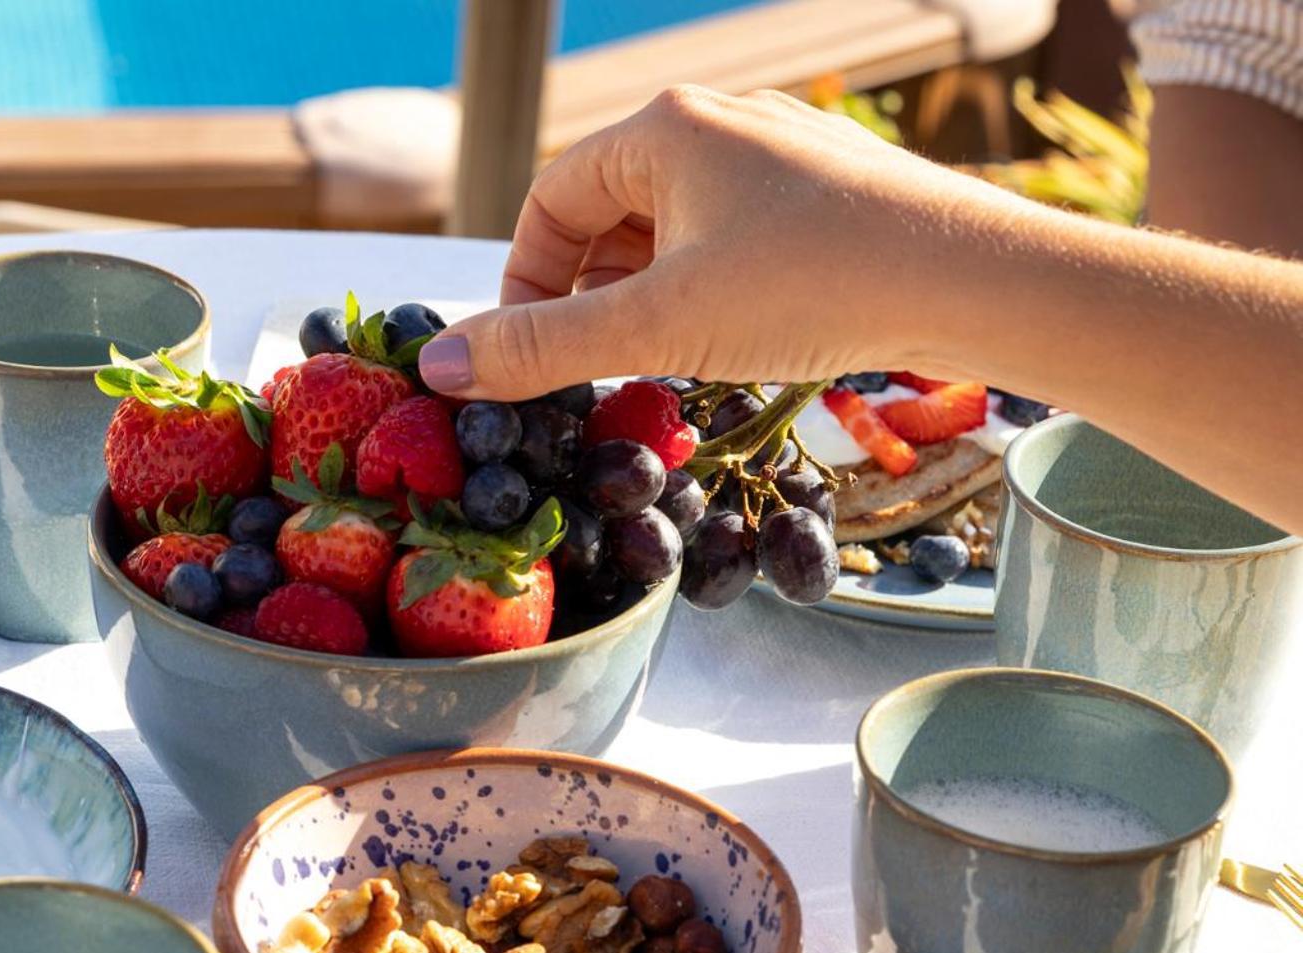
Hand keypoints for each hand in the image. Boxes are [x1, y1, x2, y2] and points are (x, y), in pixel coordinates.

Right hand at [418, 87, 1026, 398]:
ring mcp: (778, 151)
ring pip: (674, 227)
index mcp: (662, 129)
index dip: (524, 285)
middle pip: (609, 212)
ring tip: (669, 360)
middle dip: (591, 297)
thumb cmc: (814, 285)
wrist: (973, 279)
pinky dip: (709, 286)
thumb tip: (439, 368)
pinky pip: (732, 233)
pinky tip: (738, 337)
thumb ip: (543, 348)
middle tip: (600, 369)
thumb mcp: (657, 327)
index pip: (549, 202)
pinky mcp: (826, 187)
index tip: (533, 356)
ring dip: (650, 297)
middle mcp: (718, 122)